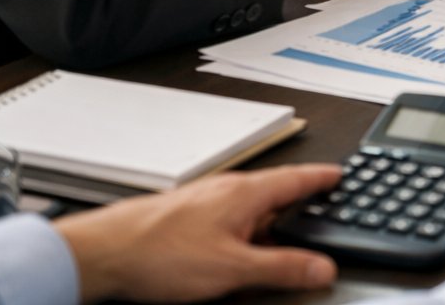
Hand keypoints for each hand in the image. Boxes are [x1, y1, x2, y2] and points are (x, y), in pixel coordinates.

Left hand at [55, 165, 339, 303]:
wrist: (102, 253)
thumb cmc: (159, 254)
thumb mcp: (233, 269)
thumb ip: (282, 267)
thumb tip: (323, 267)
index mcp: (247, 194)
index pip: (297, 179)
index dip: (323, 178)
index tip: (342, 175)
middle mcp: (227, 190)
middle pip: (275, 192)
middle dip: (299, 203)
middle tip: (320, 211)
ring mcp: (205, 201)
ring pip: (249, 207)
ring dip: (269, 220)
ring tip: (279, 244)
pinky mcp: (186, 216)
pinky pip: (228, 218)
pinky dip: (244, 230)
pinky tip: (234, 252)